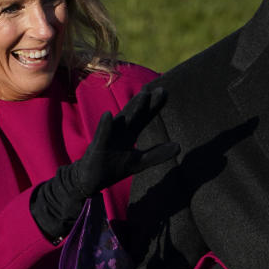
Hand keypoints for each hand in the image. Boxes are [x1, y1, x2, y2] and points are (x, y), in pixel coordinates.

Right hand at [30, 86, 178, 239]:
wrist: (90, 179)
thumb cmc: (115, 167)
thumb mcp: (140, 162)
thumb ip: (157, 153)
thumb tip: (179, 146)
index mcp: (130, 132)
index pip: (145, 116)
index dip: (154, 106)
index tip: (165, 91)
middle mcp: (120, 130)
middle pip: (135, 113)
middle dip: (146, 102)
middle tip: (159, 89)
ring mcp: (108, 136)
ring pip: (122, 120)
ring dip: (132, 108)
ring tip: (143, 95)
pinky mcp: (97, 147)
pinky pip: (102, 135)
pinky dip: (105, 125)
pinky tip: (108, 115)